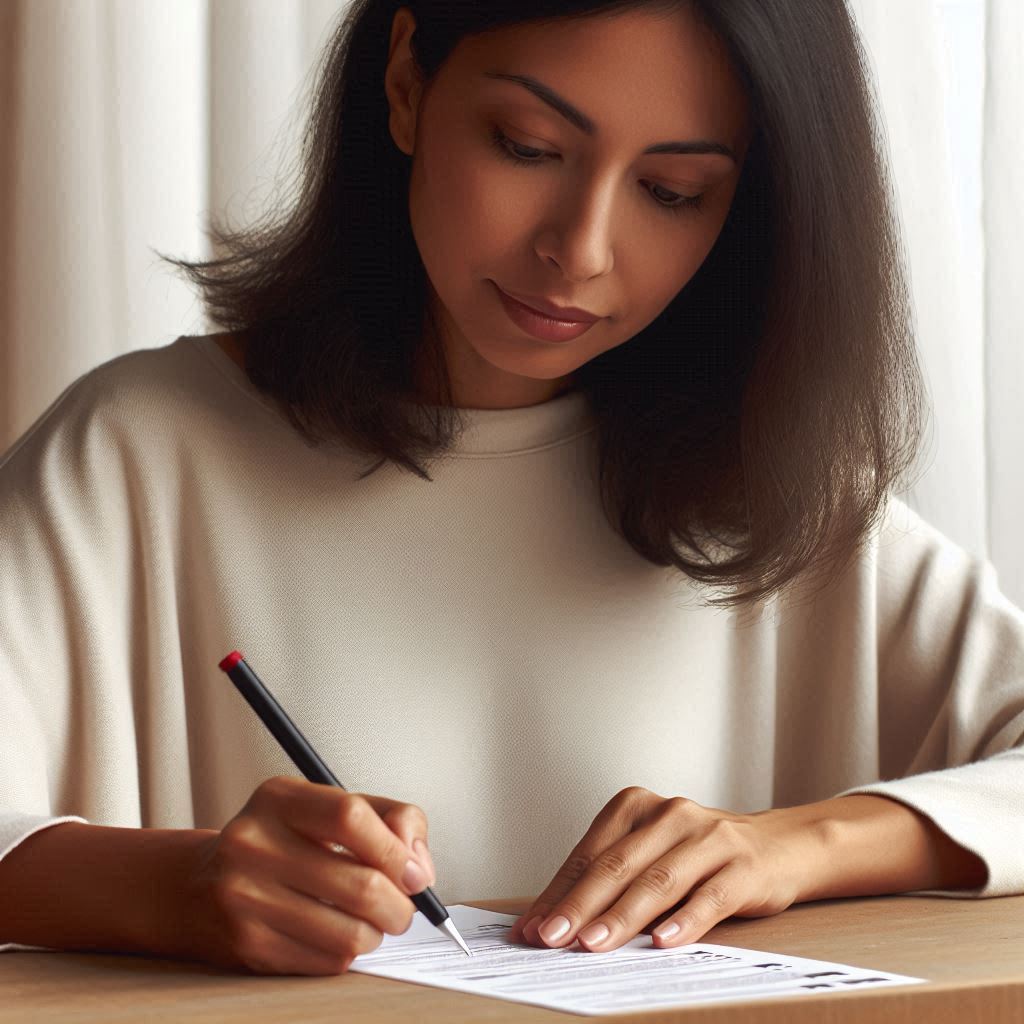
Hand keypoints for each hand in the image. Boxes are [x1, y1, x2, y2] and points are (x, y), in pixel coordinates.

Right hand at [180, 775, 436, 975]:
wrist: (199, 886)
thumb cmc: (281, 843)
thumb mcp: (326, 808)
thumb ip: (387, 819)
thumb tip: (419, 868)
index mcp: (279, 799)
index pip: (350, 816)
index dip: (395, 849)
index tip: (414, 872)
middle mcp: (254, 844)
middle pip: (360, 884)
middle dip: (400, 905)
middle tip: (403, 907)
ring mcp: (245, 897)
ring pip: (350, 933)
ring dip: (377, 933)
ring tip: (371, 921)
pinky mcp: (247, 944)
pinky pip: (328, 960)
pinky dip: (347, 952)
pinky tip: (337, 933)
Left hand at [509, 786, 823, 952]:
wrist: (778, 845)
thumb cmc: (699, 854)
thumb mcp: (652, 853)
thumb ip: (610, 879)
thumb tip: (553, 921)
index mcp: (638, 806)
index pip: (589, 853)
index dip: (558, 892)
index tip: (531, 926)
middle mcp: (671, 815)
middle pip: (617, 864)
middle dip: (579, 904)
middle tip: (551, 937)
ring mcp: (709, 839)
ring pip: (658, 881)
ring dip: (621, 916)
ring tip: (593, 943)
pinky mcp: (742, 868)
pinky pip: (709, 897)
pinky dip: (684, 921)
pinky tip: (663, 941)